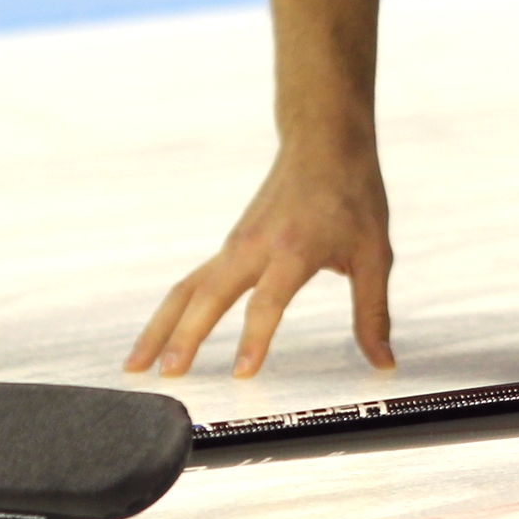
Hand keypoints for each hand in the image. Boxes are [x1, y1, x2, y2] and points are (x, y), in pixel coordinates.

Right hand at [125, 143, 394, 377]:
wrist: (323, 141)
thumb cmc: (354, 195)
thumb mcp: (375, 253)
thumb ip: (373, 312)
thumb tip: (384, 364)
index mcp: (295, 248)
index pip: (269, 300)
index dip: (255, 338)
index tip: (242, 374)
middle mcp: (255, 246)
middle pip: (209, 295)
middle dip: (186, 337)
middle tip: (168, 378)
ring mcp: (235, 245)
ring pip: (187, 289)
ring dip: (160, 327)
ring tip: (135, 368)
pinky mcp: (228, 246)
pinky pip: (191, 282)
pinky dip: (170, 311)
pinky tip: (158, 339)